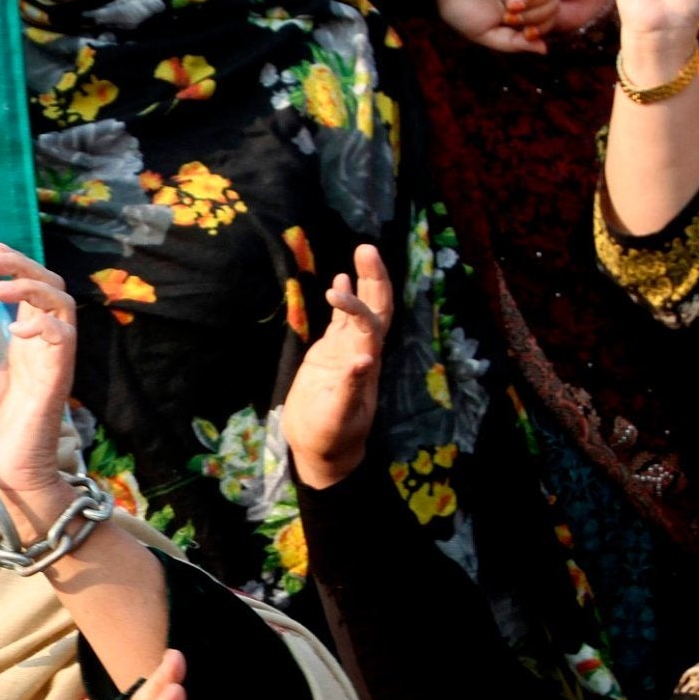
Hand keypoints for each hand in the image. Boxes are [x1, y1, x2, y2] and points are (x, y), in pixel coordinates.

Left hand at [0, 244, 76, 533]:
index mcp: (26, 348)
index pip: (32, 294)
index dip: (17, 268)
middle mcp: (44, 351)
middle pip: (52, 290)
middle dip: (25, 266)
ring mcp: (53, 365)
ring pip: (63, 307)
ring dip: (32, 289)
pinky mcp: (56, 384)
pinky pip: (64, 342)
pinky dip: (45, 325)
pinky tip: (17, 326)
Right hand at [281, 244, 392, 489]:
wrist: (322, 451)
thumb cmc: (330, 437)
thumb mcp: (339, 417)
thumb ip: (350, 388)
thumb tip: (362, 358)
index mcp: (365, 362)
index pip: (368, 323)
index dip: (356, 304)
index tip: (332, 293)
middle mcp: (360, 350)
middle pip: (376, 308)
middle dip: (374, 278)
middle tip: (366, 248)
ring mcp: (345, 351)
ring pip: (361, 310)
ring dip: (363, 282)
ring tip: (362, 252)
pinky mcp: (330, 355)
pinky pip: (341, 322)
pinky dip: (343, 301)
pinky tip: (338, 282)